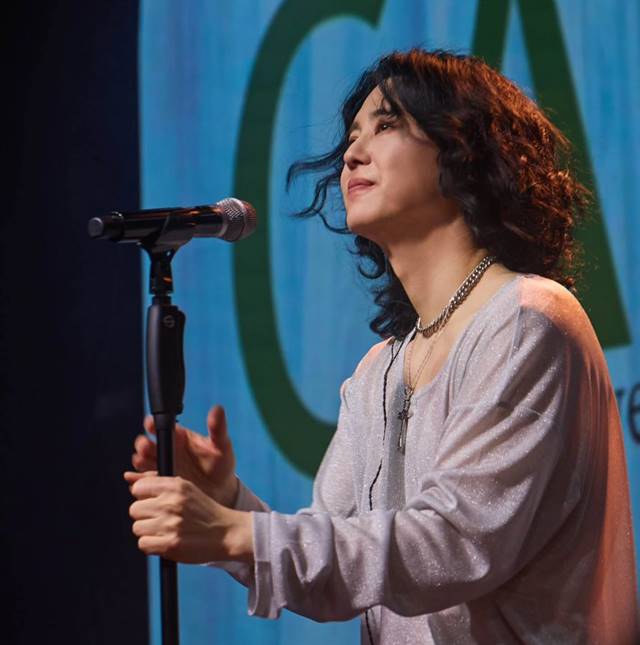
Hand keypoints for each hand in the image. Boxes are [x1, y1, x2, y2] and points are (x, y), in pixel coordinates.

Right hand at [125, 405, 237, 506]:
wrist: (220, 491)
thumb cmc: (221, 465)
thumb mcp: (221, 445)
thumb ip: (218, 428)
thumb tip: (218, 409)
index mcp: (179, 436)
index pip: (161, 426)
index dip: (153, 423)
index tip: (150, 424)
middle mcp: (166, 450)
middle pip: (146, 444)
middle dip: (143, 444)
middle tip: (146, 446)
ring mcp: (162, 467)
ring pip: (142, 462)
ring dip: (139, 461)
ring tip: (142, 462)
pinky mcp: (159, 484)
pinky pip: (144, 482)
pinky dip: (138, 481)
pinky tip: (138, 481)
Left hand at [129, 475, 253, 563]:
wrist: (226, 533)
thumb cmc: (205, 512)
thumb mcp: (187, 490)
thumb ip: (162, 486)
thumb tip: (132, 486)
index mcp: (175, 486)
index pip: (138, 487)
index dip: (142, 496)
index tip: (151, 503)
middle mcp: (171, 502)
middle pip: (134, 509)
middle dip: (144, 516)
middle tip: (160, 520)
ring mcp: (170, 524)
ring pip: (137, 528)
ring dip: (148, 532)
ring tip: (165, 531)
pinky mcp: (170, 544)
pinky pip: (143, 544)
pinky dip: (152, 546)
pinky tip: (165, 542)